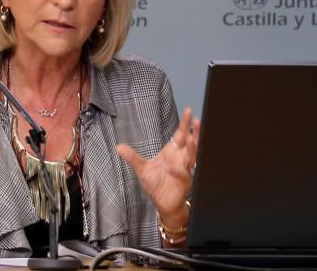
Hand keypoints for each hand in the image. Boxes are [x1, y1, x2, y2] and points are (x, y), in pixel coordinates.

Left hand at [116, 106, 200, 228]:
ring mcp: (184, 170)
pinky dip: (185, 169)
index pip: (179, 135)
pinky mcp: (186, 181)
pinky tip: (183, 164)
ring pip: (192, 156)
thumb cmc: (155, 185)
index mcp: (171, 153)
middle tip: (197, 119)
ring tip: (192, 138)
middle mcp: (180, 159)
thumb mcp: (141, 169)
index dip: (184, 125)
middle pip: (190, 142)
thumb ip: (132, 157)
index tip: (189, 112)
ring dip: (193, 148)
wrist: (162, 204)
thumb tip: (119, 146)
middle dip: (194, 132)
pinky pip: (187, 173)